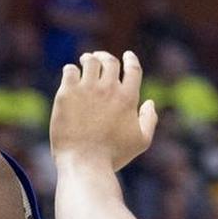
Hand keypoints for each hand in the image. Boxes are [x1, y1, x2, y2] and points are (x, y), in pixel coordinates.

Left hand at [49, 50, 157, 170]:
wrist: (84, 162)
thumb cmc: (112, 156)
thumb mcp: (141, 142)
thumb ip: (149, 120)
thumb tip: (150, 102)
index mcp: (128, 97)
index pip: (133, 68)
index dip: (130, 59)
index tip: (127, 56)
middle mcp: (109, 89)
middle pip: (109, 61)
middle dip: (106, 57)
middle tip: (99, 57)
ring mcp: (87, 89)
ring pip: (90, 61)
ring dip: (89, 59)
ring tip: (84, 61)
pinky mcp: (67, 93)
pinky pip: (70, 70)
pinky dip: (71, 70)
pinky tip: (71, 74)